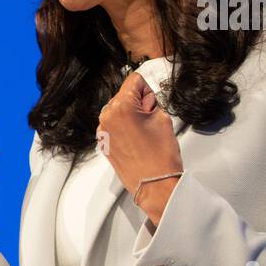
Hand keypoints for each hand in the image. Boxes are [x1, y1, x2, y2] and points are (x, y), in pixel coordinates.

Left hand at [97, 72, 182, 224]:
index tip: (151, 103)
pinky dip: (124, 127)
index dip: (147, 90)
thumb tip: (142, 98)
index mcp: (120, 107)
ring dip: (129, 115)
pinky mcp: (103, 142)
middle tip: (149, 121)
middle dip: (137, 103)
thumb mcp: (162, 117)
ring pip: (117, 110)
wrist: (153, 184)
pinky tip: (135, 140)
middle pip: (123, 94)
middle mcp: (106, 117)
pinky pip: (114, 124)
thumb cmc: (160, 154)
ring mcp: (102, 131)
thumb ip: (150, 102)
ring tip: (143, 133)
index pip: (133, 80)